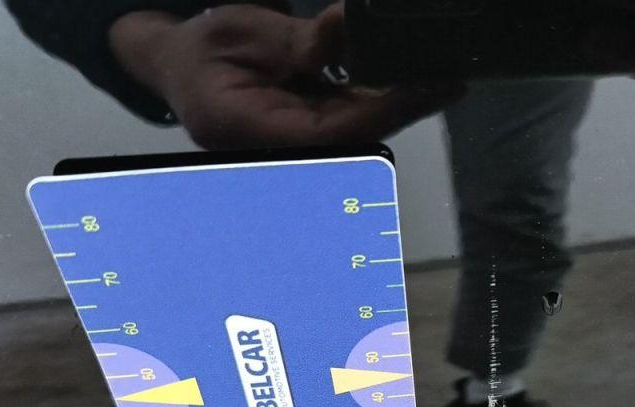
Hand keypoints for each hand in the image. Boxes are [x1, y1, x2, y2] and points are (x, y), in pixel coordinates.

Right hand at [108, 4, 458, 148]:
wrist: (183, 71)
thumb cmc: (203, 54)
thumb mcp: (245, 35)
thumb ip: (301, 41)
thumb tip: (351, 25)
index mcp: (254, 134)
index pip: (335, 130)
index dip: (386, 109)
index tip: (427, 87)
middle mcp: (283, 153)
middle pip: (360, 136)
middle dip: (407, 108)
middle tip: (450, 79)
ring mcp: (301, 149)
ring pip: (364, 131)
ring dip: (403, 105)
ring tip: (443, 79)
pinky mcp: (316, 138)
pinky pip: (358, 122)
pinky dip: (386, 100)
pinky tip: (417, 81)